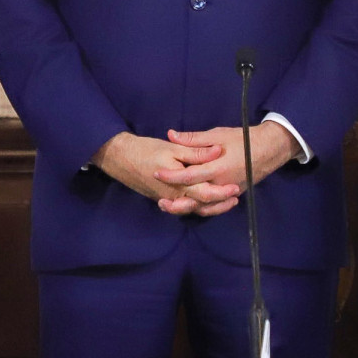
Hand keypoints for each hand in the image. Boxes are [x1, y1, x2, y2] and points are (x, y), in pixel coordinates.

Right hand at [91, 131, 223, 210]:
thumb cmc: (147, 150)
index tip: (235, 187)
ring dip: (211, 206)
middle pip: (202, 205)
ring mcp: (170, 199)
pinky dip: (198, 205)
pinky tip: (205, 200)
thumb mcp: (172, 148)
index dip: (222, 192)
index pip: (205, 193)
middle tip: (235, 196)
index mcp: (179, 183)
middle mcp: (176, 196)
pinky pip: (185, 206)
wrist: (122, 159)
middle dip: (220, 202)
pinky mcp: (166, 198)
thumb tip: (217, 150)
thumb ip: (195, 151)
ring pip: (194, 209)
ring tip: (226, 201)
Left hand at [157, 123, 302, 216]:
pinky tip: (188, 206)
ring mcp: (227, 191)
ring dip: (187, 208)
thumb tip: (171, 135)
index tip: (157, 173)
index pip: (190, 176)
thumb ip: (193, 138)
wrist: (269, 150)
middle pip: (196, 197)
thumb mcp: (217, 134)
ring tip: (169, 206)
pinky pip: (214, 205)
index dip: (172, 176)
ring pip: (205, 206)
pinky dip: (200, 208)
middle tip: (159, 199)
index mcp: (218, 167)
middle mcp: (222, 184)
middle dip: (177, 200)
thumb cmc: (243, 139)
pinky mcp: (231, 194)